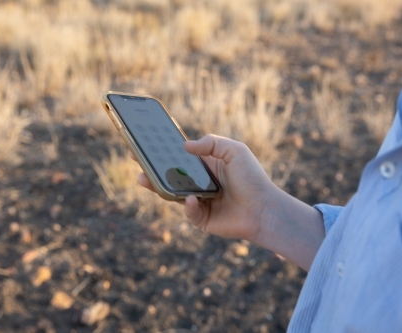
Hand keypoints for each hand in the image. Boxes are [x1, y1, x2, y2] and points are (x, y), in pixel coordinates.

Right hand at [137, 134, 271, 240]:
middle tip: (137, 161)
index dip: (164, 152)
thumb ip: (211, 143)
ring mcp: (199, 201)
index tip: (147, 144)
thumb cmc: (252, 178)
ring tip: (144, 179)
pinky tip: (192, 200)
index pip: (180, 158)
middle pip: (171, 176)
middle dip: (153, 169)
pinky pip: (188, 211)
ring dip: (158, 187)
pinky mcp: (201, 218)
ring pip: (173, 194)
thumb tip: (185, 146)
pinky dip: (188, 205)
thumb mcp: (235, 151)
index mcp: (206, 166)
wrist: (264, 209)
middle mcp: (199, 183)